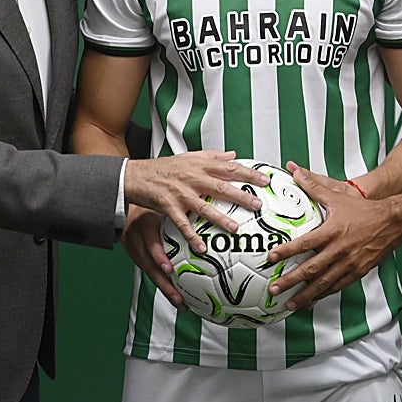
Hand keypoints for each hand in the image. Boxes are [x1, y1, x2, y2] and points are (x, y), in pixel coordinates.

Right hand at [121, 205, 185, 309]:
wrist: (123, 210)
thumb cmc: (149, 207)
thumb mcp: (160, 206)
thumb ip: (178, 213)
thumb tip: (208, 212)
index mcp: (145, 228)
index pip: (151, 245)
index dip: (159, 257)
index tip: (169, 270)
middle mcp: (138, 243)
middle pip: (150, 268)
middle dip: (165, 285)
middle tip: (180, 299)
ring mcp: (135, 253)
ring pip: (150, 275)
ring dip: (166, 290)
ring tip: (182, 305)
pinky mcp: (136, 259)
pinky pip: (150, 274)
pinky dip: (163, 284)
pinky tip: (176, 294)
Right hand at [124, 151, 266, 253]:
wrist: (136, 175)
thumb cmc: (164, 167)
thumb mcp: (188, 156)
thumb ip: (212, 156)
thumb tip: (233, 154)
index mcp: (199, 165)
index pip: (229, 167)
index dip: (248, 173)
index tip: (265, 180)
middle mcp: (192, 177)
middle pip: (220, 186)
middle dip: (241, 195)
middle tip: (258, 204)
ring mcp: (180, 192)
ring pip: (203, 206)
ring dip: (220, 218)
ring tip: (235, 228)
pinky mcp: (168, 205)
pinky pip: (182, 223)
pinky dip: (192, 235)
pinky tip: (202, 246)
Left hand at [267, 163, 401, 309]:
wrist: (393, 222)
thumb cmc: (363, 210)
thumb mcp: (337, 196)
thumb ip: (314, 186)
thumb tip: (296, 172)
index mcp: (333, 231)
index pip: (305, 243)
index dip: (287, 251)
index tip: (271, 258)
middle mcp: (340, 250)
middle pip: (311, 269)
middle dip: (291, 280)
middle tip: (274, 289)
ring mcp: (349, 263)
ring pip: (324, 283)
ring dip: (305, 294)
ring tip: (289, 303)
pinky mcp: (358, 272)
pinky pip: (337, 286)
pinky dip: (323, 295)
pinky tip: (312, 300)